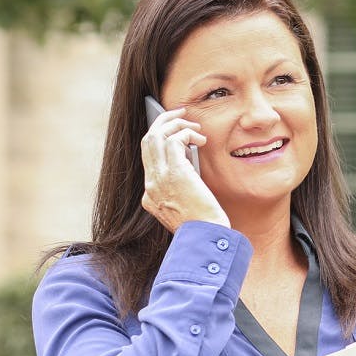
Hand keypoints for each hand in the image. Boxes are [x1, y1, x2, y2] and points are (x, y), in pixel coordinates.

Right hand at [141, 107, 228, 232]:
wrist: (207, 240)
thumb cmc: (205, 228)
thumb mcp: (187, 208)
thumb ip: (182, 188)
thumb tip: (190, 166)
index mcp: (150, 196)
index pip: (148, 159)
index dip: (160, 141)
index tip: (175, 134)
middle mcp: (150, 186)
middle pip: (147, 142)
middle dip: (162, 123)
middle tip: (180, 115)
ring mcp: (159, 179)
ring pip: (156, 136)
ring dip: (175, 124)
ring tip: (194, 125)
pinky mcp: (174, 174)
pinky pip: (173, 140)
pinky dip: (186, 134)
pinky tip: (200, 140)